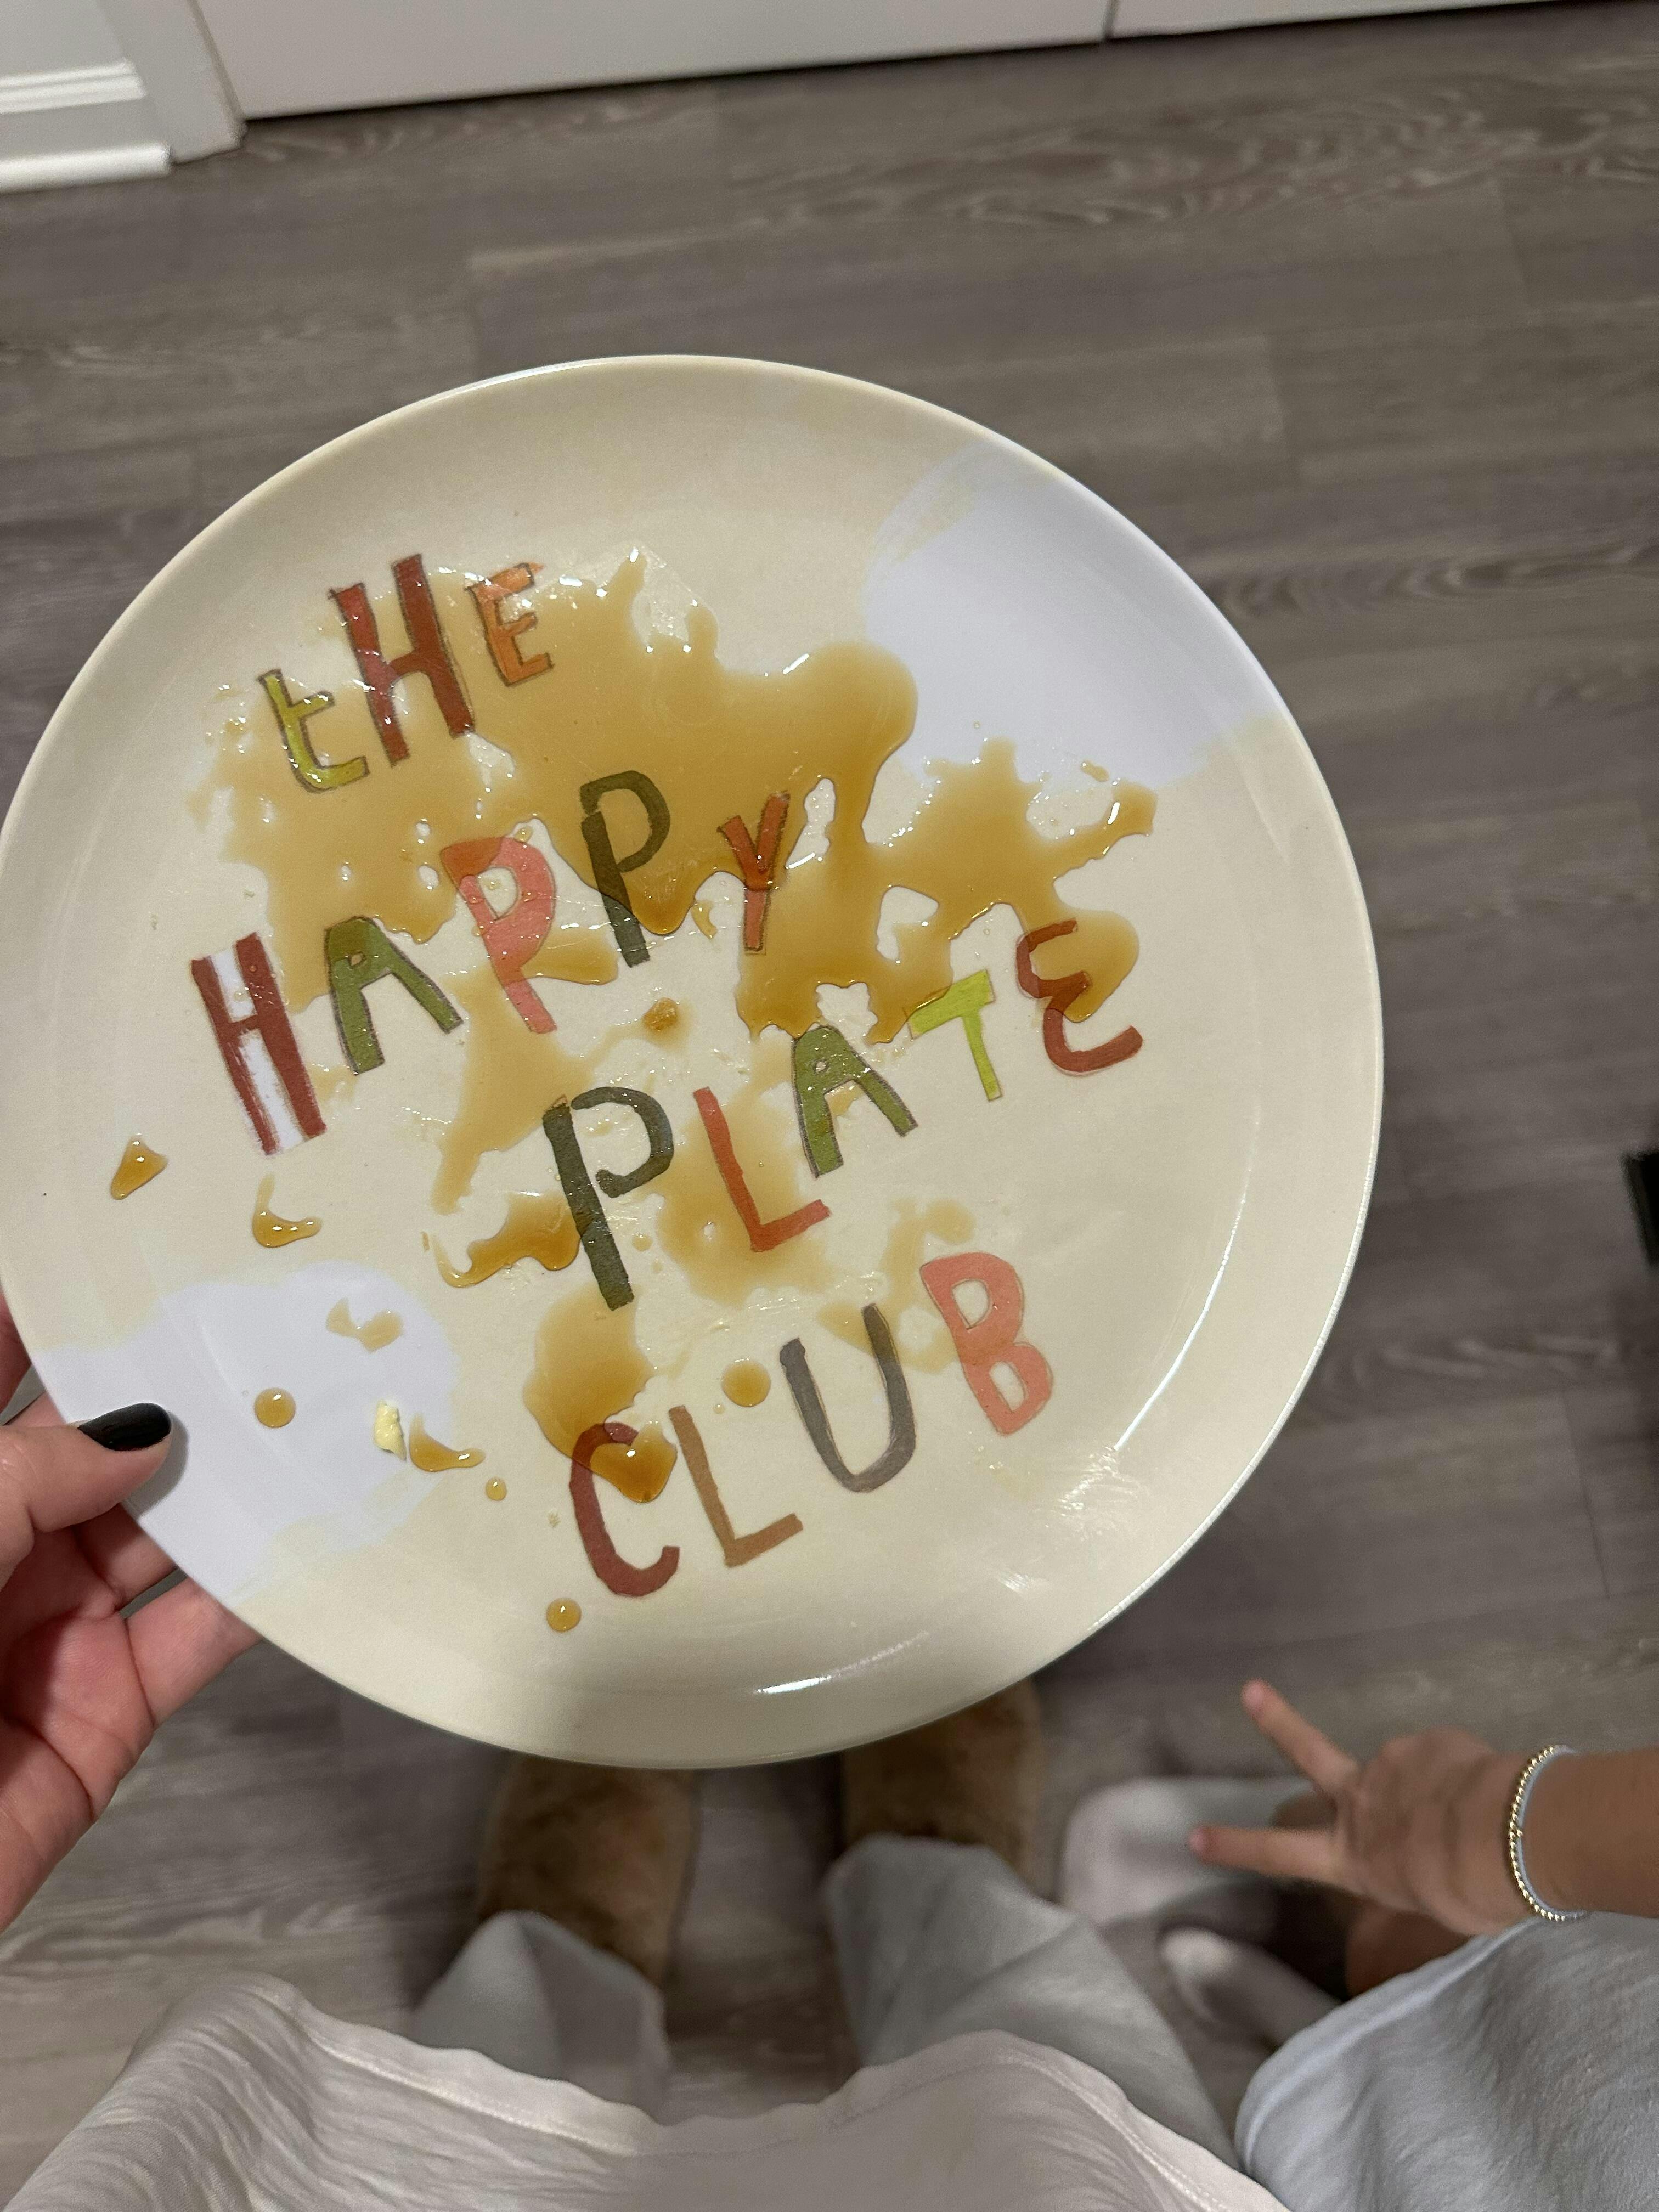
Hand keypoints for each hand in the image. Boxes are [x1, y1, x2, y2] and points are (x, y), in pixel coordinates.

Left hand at [0, 1293, 257, 1931]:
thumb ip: (35, 1473)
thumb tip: (147, 1430)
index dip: (38, 1316)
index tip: (115, 1245)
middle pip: (92, 1455)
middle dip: (169, 1393)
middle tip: (264, 1318)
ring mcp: (51, 1632)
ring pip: (160, 1537)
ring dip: (233, 1485)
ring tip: (317, 1411)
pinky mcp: (109, 1714)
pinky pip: (196, 1638)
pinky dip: (259, 1596)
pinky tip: (317, 1538)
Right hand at [1189, 1680, 1528, 1937]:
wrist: (1503, 1838)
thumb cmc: (1468, 1891)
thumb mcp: (1432, 1904)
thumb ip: (1417, 1872)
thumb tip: (1428, 1851)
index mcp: (1354, 1857)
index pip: (1281, 1853)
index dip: (1237, 1845)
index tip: (1195, 1836)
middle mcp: (1360, 1804)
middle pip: (1309, 1754)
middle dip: (1278, 1722)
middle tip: (1251, 1690)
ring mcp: (1390, 1764)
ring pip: (1410, 1773)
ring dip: (1436, 1788)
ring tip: (1478, 1816)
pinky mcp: (1428, 1741)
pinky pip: (1449, 1762)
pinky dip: (1467, 1778)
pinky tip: (1492, 1795)